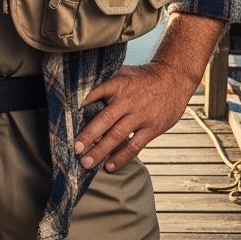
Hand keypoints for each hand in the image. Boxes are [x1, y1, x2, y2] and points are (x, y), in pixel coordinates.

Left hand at [73, 61, 198, 173]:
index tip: (66, 116)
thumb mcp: (124, 73)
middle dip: (88, 136)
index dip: (81, 104)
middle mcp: (128, 101)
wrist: (173, 79)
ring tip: (87, 163)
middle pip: (104, 120)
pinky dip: (121, 157)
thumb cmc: (143, 78)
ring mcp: (140, 116)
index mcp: (118, 84)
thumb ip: (105, 83)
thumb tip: (80, 92)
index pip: (96, 93)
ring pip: (117, 136)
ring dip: (101, 151)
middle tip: (75, 150)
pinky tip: (109, 166)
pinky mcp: (152, 128)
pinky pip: (134, 146)